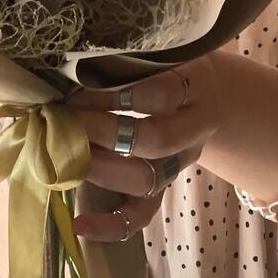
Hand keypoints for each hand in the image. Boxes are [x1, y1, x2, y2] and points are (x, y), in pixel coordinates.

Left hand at [66, 50, 227, 242]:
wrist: (213, 96)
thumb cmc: (175, 66)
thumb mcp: (167, 52)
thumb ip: (133, 59)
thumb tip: (75, 64)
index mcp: (197, 86)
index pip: (161, 93)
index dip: (117, 94)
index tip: (77, 91)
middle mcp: (195, 128)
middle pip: (156, 141)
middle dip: (103, 133)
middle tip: (66, 122)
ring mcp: (180, 162)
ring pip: (147, 179)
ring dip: (101, 168)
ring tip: (65, 155)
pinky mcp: (164, 187)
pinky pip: (143, 215)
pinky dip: (111, 225)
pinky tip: (79, 224)